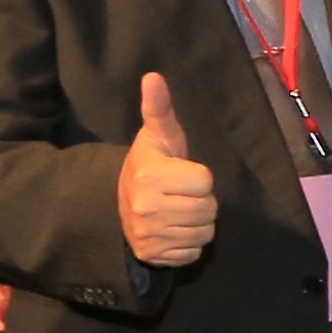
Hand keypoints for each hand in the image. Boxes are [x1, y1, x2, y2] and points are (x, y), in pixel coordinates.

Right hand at [118, 69, 217, 267]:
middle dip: (201, 200)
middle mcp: (146, 208)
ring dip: (198, 222)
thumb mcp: (158, 136)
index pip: (205, 181)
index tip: (180, 173)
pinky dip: (189, 243)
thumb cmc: (151, 165)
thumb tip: (153, 76)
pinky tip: (174, 229)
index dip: (198, 176)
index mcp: (150, 176)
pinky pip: (194, 252)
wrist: (123, 203)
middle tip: (181, 193)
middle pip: (208, 209)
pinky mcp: (153, 256)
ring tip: (177, 210)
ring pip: (205, 232)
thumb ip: (159, 108)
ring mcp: (148, 235)